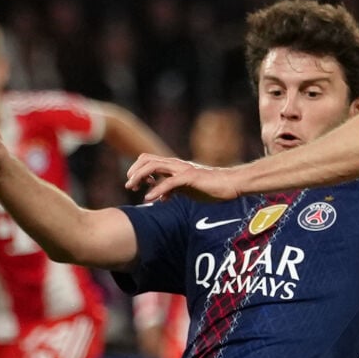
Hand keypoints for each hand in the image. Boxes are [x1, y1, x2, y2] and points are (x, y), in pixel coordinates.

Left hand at [123, 154, 240, 202]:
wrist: (230, 184)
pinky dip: (157, 190)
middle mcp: (176, 165)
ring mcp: (182, 169)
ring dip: (140, 176)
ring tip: (133, 188)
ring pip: (154, 166)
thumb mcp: (186, 189)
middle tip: (128, 185)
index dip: (137, 169)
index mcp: (174, 166)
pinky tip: (150, 199)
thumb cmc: (210, 187)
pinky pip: (169, 182)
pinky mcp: (190, 177)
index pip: (149, 160)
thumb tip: (158, 196)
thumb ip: (172, 189)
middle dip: (134, 171)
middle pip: (147, 159)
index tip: (132, 184)